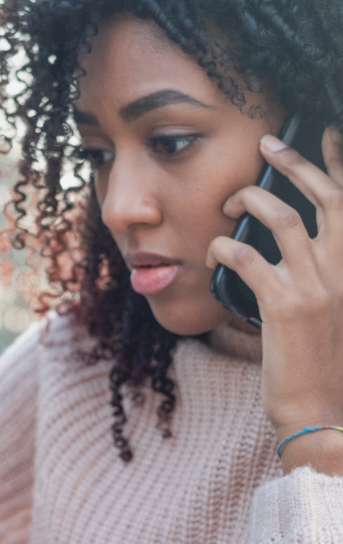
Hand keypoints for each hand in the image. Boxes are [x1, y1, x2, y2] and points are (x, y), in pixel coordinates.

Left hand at [207, 128, 342, 474]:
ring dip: (253, 200)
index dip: (339, 162)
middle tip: (267, 145)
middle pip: (328, 196)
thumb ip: (319, 272)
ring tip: (231, 201)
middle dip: (296, 162)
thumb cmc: (320, 363)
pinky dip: (225, 248)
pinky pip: (248, 258)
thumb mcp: (333, 309)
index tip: (325, 132)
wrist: (323, 412)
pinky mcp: (285, 306)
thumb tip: (276, 242)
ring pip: (285, 218)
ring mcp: (320, 286)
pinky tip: (213, 251)